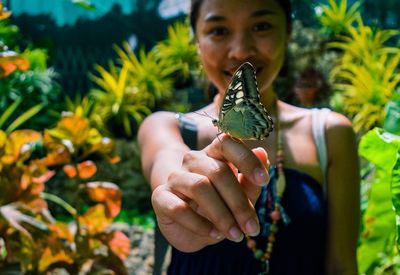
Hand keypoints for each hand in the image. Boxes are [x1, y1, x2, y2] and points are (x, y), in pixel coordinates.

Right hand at [151, 134, 269, 251]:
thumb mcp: (239, 199)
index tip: (264, 180)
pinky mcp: (160, 197)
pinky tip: (213, 234)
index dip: (246, 159)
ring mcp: (175, 178)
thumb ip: (250, 181)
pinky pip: (179, 208)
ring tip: (235, 235)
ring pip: (199, 187)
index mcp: (214, 155)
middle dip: (239, 202)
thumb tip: (262, 153)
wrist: (190, 229)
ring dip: (221, 215)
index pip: (227, 142)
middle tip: (252, 228)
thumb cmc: (219, 209)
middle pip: (217, 171)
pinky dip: (199, 224)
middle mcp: (193, 161)